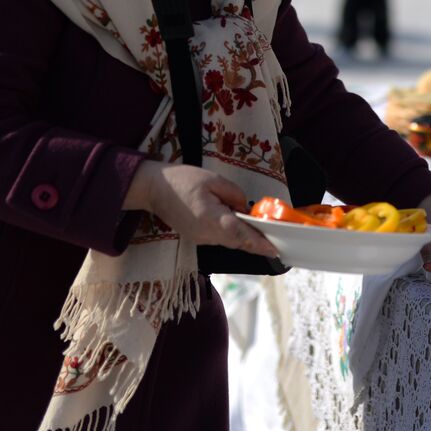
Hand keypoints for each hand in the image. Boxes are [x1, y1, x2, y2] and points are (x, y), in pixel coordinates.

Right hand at [124, 161, 279, 259]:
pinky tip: (242, 227)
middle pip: (237, 242)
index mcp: (210, 218)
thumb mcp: (213, 180)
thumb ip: (235, 195)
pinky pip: (220, 239)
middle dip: (257, 243)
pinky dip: (233, 235)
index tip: (275, 251)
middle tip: (277, 241)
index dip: (259, 244)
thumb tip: (247, 210)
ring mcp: (200, 239)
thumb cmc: (183, 180)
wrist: (153, 189)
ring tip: (263, 231)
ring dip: (245, 238)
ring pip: (229, 241)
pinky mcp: (197, 238)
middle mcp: (206, 234)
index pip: (239, 235)